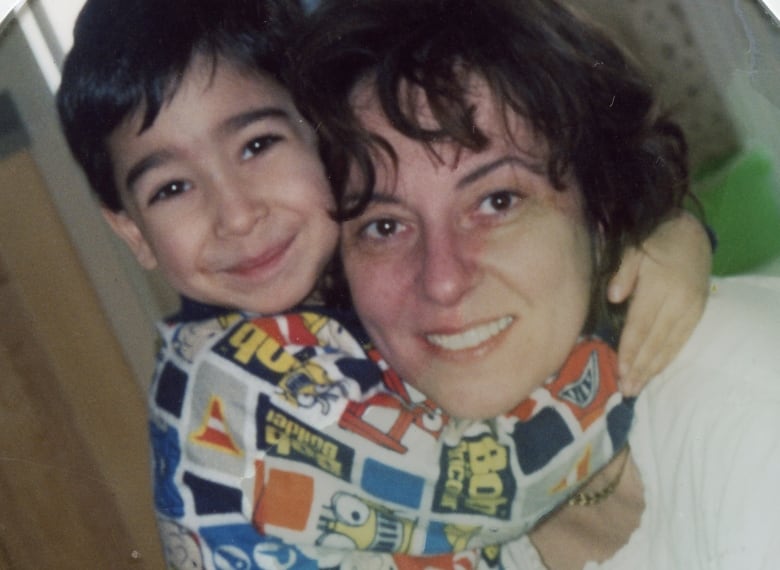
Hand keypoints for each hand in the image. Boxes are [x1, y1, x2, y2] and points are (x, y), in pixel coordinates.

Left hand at [609, 211, 711, 394]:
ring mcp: (692, 309)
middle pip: (656, 341)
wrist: (691, 233)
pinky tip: (655, 371)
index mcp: (660, 287)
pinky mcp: (699, 312)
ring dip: (653, 368)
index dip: (630, 349)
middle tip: (626, 389)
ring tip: (637, 387)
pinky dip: (668, 357)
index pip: (641, 325)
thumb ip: (623, 272)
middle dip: (640, 367)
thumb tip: (613, 296)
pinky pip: (683, 340)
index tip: (620, 370)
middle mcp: (679, 302)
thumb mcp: (633, 249)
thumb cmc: (653, 242)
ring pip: (670, 345)